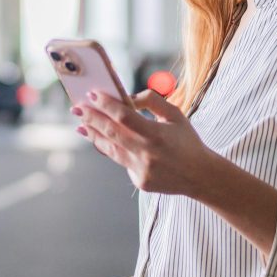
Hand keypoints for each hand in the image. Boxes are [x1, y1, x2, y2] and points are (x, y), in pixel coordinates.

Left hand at [74, 89, 214, 193]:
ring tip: (81, 124)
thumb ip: (152, 101)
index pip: (124, 116)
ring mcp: (142, 170)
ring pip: (110, 150)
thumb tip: (127, 98)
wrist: (201, 176)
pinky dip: (112, 149)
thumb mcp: (176, 115)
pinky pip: (121, 162)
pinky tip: (101, 140)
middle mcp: (147, 154)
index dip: (106, 104)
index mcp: (157, 134)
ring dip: (93, 135)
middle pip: (111, 132)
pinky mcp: (140, 181)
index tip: (92, 94)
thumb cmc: (187, 141)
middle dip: (91, 118)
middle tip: (76, 107)